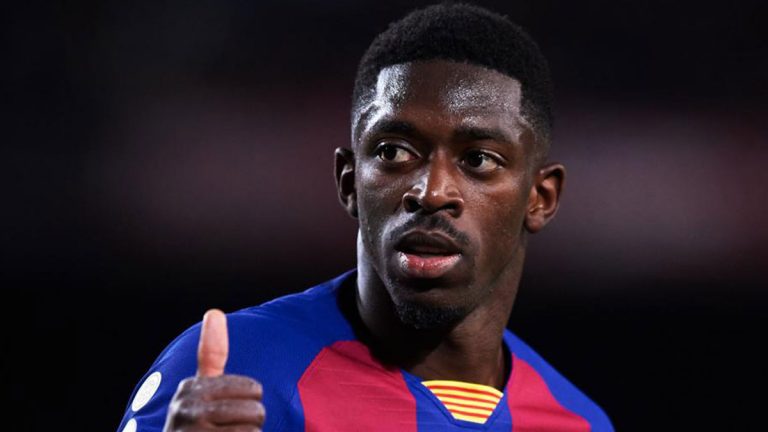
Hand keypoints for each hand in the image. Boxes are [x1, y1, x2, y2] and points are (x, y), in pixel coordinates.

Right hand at [163, 309, 264, 430]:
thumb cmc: (199, 426)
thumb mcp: (201, 389)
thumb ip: (211, 352)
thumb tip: (213, 311)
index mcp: (191, 387)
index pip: (252, 388)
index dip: (250, 402)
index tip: (226, 411)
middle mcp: (186, 409)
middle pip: (256, 409)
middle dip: (251, 423)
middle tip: (227, 431)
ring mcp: (192, 431)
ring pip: (253, 430)